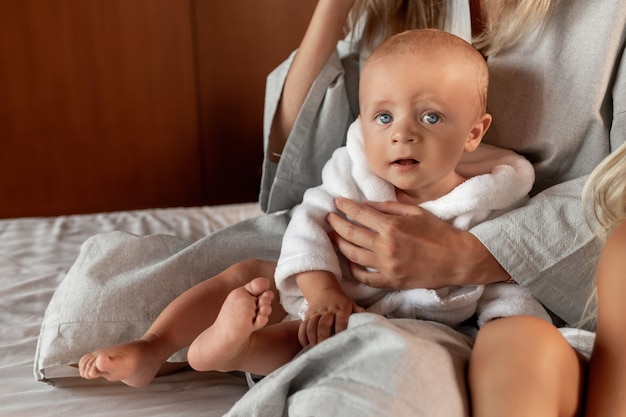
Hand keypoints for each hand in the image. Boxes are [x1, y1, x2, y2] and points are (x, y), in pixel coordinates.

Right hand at [298, 286, 362, 346]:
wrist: (324, 291)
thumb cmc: (341, 302)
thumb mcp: (352, 304)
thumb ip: (359, 313)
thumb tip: (371, 323)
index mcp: (342, 307)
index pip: (341, 320)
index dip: (340, 331)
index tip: (340, 343)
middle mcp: (328, 310)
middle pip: (323, 323)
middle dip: (323, 337)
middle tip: (324, 349)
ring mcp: (317, 312)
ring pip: (311, 325)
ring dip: (312, 337)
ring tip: (315, 349)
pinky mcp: (308, 315)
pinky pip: (303, 325)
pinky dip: (303, 336)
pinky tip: (306, 345)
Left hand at [327, 197, 507, 288]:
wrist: (458, 259)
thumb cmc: (439, 232)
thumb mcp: (415, 212)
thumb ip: (389, 207)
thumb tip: (367, 205)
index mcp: (391, 226)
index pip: (359, 214)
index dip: (344, 207)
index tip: (336, 202)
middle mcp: (385, 246)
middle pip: (350, 234)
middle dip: (335, 224)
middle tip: (329, 218)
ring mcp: (387, 265)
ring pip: (352, 255)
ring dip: (339, 244)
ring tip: (333, 237)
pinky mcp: (391, 281)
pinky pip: (365, 277)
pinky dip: (353, 270)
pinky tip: (348, 262)